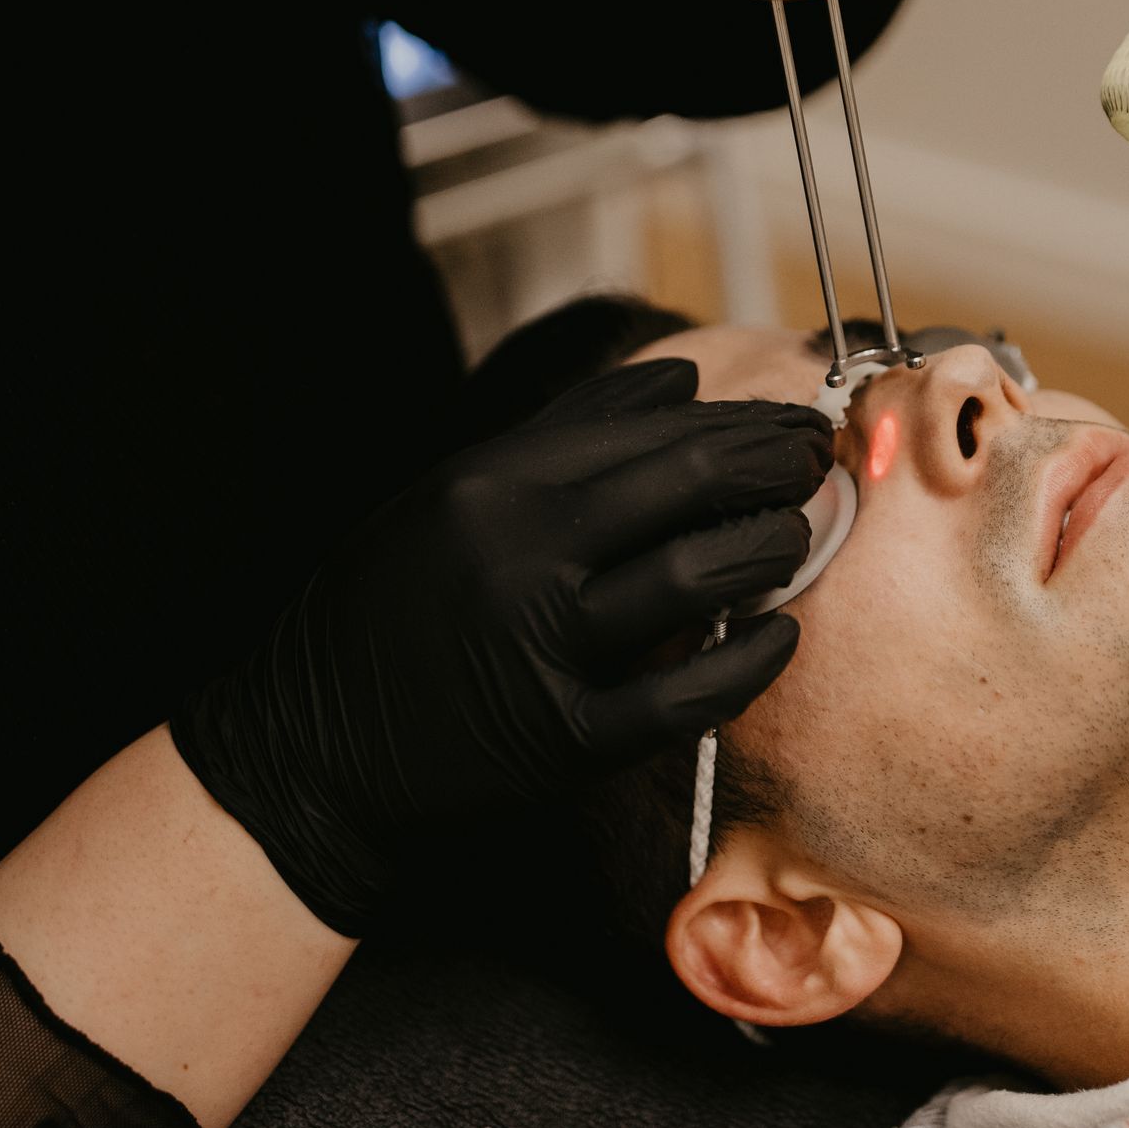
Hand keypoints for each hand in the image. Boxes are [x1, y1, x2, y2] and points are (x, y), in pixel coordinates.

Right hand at [170, 361, 829, 936]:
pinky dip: (747, 662)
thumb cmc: (390, 610)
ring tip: (795, 536)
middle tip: (817, 462)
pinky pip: (686, 694)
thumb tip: (680, 377)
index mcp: (490, 485)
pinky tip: (779, 638)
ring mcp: (544, 652)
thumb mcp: (452, 495)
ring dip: (770, 550)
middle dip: (775, 467)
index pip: (651, 430)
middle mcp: (518, 558)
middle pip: (688, 488)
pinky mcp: (565, 741)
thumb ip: (569, 432)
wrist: (311, 750)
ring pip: (698, 578)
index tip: (791, 419)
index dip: (740, 422)